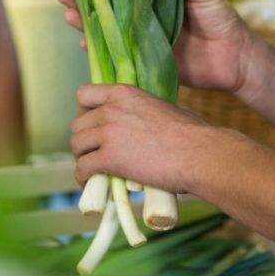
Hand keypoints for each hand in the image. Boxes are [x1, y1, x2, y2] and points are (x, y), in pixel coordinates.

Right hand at [57, 0, 253, 94]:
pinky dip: (100, 52)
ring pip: (108, 29)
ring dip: (86, 23)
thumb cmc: (223, 19)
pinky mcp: (146, 60)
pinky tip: (85, 46)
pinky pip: (118, 55)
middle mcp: (144, 15)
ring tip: (69, 16)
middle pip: (108, 5)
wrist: (235, 58)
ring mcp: (143, 37)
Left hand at [69, 82, 209, 192]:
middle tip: (94, 152)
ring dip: (82, 158)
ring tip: (93, 170)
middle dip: (84, 140)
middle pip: (77, 124)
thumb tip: (142, 123)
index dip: (85, 112)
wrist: (198, 153)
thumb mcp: (161, 106)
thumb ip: (142, 111)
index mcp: (124, 93)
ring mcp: (108, 132)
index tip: (93, 125)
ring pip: (76, 145)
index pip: (84, 95)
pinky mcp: (109, 158)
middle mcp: (111, 109)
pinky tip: (91, 183)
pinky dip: (83, 177)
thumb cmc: (192, 133)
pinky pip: (83, 168)